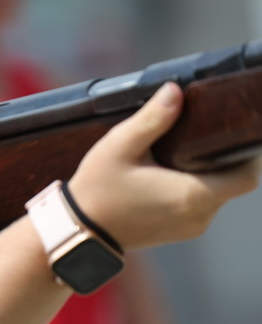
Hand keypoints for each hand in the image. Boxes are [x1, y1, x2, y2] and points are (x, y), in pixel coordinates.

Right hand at [69, 82, 260, 250]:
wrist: (79, 231)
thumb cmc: (97, 190)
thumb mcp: (119, 146)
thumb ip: (152, 118)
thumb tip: (175, 90)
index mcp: (191, 195)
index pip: (247, 176)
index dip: (248, 153)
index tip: (232, 133)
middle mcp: (199, 216)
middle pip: (233, 183)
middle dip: (221, 159)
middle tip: (197, 137)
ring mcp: (191, 228)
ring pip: (218, 195)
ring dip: (208, 175)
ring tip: (178, 156)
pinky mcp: (181, 233)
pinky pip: (202, 207)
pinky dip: (195, 189)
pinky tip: (169, 176)